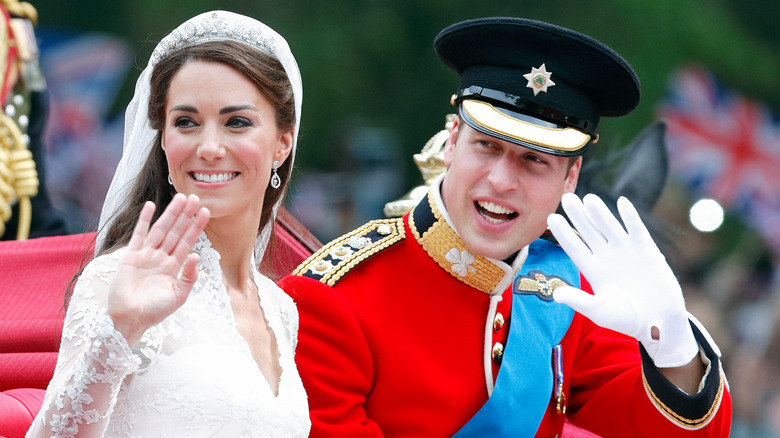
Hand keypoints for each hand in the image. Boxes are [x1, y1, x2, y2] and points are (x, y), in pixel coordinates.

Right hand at [107, 193, 209, 346]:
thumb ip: (189, 276)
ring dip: (171, 213)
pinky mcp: (131, 256)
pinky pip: (139, 234)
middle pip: (176, 231)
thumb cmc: (154, 312)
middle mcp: (161, 258)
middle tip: (196, 197)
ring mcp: (146, 255)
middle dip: (186, 215)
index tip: (206, 212)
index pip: (187, 242)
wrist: (129, 319)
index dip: (196, 227)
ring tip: (181, 198)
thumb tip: (196, 255)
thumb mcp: (178, 296)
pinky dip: (144, 220)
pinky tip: (151, 206)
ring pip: (161, 229)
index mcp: (173, 267)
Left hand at [547, 193, 697, 367]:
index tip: (551, 218)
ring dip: (600, 212)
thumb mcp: (600, 311)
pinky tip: (621, 202)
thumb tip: (556, 295)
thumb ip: (579, 301)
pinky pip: (636, 229)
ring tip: (588, 198)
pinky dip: (630, 216)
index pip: (574, 247)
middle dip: (577, 215)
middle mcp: (606, 257)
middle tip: (566, 197)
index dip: (563, 233)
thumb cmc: (627, 320)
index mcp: (592, 269)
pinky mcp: (646, 250)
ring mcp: (626, 251)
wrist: (659, 323)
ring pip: (609, 227)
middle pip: (588, 231)